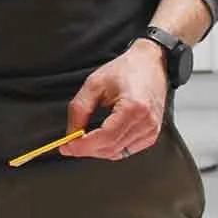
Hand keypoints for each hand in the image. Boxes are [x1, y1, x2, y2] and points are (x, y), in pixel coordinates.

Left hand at [61, 41, 167, 160]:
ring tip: (85, 137)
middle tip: (70, 143)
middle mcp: (146, 122)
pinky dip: (111, 148)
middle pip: (110, 149)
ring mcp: (151, 130)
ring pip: (117, 153)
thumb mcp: (94, 84)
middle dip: (86, 149)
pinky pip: (126, 151)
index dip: (82, 146)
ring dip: (97, 150)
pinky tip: (102, 137)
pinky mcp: (151, 135)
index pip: (105, 138)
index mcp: (134, 107)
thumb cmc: (125, 70)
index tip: (66, 146)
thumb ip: (79, 110)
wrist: (150, 64)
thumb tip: (71, 135)